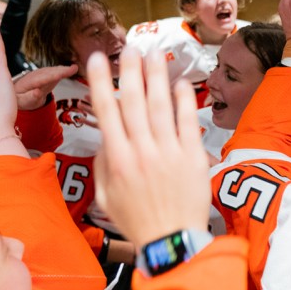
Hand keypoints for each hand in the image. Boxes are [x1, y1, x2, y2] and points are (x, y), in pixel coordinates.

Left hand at [13, 65, 76, 110]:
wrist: (18, 94)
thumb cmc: (20, 99)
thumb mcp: (23, 102)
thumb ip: (30, 98)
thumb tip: (38, 92)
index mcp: (27, 83)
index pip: (40, 79)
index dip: (51, 76)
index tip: (60, 75)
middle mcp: (34, 76)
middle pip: (49, 73)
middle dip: (60, 71)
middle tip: (72, 69)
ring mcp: (40, 74)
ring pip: (52, 71)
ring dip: (63, 69)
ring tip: (73, 69)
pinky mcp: (46, 74)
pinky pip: (55, 71)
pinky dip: (63, 70)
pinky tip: (71, 69)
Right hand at [88, 48, 209, 248]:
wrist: (171, 241)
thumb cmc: (138, 222)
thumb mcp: (106, 196)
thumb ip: (103, 164)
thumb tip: (107, 137)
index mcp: (117, 159)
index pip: (106, 111)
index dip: (101, 82)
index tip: (97, 59)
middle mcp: (141, 151)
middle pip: (134, 102)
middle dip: (131, 71)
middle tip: (130, 48)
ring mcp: (169, 152)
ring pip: (161, 106)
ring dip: (157, 77)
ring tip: (155, 55)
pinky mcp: (193, 158)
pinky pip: (188, 123)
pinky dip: (184, 101)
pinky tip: (181, 84)